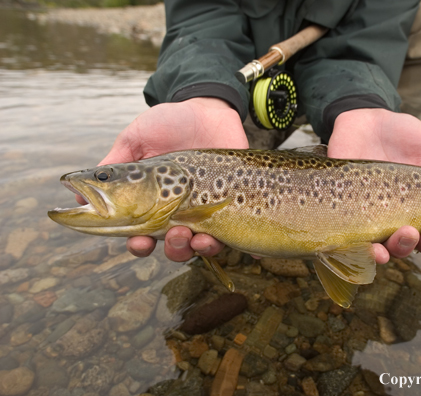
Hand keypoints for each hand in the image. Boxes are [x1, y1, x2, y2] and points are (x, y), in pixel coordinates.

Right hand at [77, 97, 247, 260]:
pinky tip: (228, 244)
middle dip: (171, 249)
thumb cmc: (169, 122)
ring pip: (200, 245)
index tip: (137, 242)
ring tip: (195, 237)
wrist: (208, 106)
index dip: (137, 244)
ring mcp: (208, 209)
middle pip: (173, 246)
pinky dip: (232, 246)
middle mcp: (180, 211)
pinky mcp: (234, 203)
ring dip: (195, 249)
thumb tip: (76, 195)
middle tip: (172, 236)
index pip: (142, 234)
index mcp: (153, 201)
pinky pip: (234, 232)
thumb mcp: (135, 139)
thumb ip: (113, 165)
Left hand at [329, 108, 420, 263]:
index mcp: (413, 208)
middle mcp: (389, 217)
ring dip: (385, 252)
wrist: (365, 117)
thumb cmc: (401, 134)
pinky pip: (345, 234)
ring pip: (375, 247)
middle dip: (408, 245)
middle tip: (410, 232)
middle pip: (400, 247)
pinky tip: (365, 245)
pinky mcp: (338, 207)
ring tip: (390, 244)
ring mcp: (363, 215)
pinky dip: (354, 245)